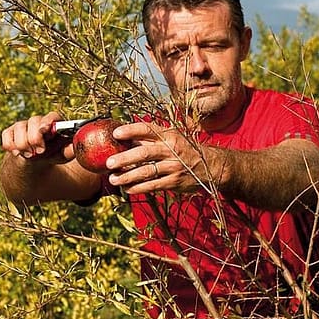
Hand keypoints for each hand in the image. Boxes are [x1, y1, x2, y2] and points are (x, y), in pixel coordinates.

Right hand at [0, 112, 74, 162]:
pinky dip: (11, 146)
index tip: (45, 130)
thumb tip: (76, 146)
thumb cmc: (53, 154)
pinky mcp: (11, 132)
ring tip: (30, 155)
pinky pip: (7, 136)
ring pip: (19, 129)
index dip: (47, 122)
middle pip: (33, 122)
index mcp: (54, 123)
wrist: (36, 161)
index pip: (51, 116)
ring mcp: (23, 125)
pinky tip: (18, 153)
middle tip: (40, 152)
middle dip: (35, 138)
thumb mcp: (64, 154)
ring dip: (23, 145)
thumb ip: (70, 150)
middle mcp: (38, 121)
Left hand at [105, 122, 219, 193]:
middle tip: (109, 163)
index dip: (130, 130)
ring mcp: (173, 166)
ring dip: (127, 176)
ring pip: (146, 172)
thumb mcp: (172, 138)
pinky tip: (128, 189)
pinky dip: (138, 188)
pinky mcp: (174, 181)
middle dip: (124, 158)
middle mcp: (171, 149)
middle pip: (144, 153)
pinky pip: (153, 185)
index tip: (115, 133)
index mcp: (169, 135)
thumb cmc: (184, 150)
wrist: (210, 166)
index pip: (147, 129)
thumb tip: (125, 138)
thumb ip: (151, 138)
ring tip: (113, 179)